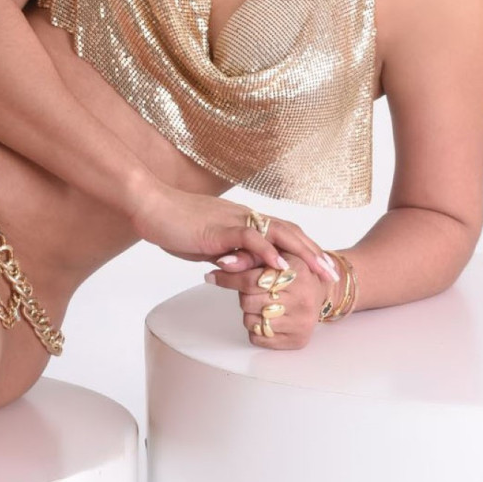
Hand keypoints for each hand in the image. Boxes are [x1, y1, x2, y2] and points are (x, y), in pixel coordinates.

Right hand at [131, 182, 336, 278]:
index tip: (321, 268)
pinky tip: (283, 267)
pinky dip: (269, 252)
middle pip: (290, 232)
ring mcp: (234, 221)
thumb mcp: (206, 246)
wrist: (150, 206)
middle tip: (332, 275)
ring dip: (303, 253)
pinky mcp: (220, 228)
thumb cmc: (172, 225)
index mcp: (243, 221)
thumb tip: (237, 270)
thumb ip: (225, 255)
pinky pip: (250, 239)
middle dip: (314, 254)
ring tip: (321, 271)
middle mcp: (245, 217)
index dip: (304, 250)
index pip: (282, 234)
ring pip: (278, 233)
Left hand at [205, 251, 339, 349]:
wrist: (321, 289)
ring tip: (262, 301)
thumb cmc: (294, 270)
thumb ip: (250, 256)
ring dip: (249, 312)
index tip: (213, 275)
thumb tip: (222, 262)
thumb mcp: (277, 254)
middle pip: (248, 301)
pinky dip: (256, 328)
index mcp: (298, 272)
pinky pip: (259, 338)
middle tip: (250, 289)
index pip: (251, 279)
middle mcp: (303, 298)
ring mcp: (302, 322)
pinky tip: (268, 316)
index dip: (229, 277)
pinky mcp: (298, 340)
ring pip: (251, 321)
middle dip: (243, 294)